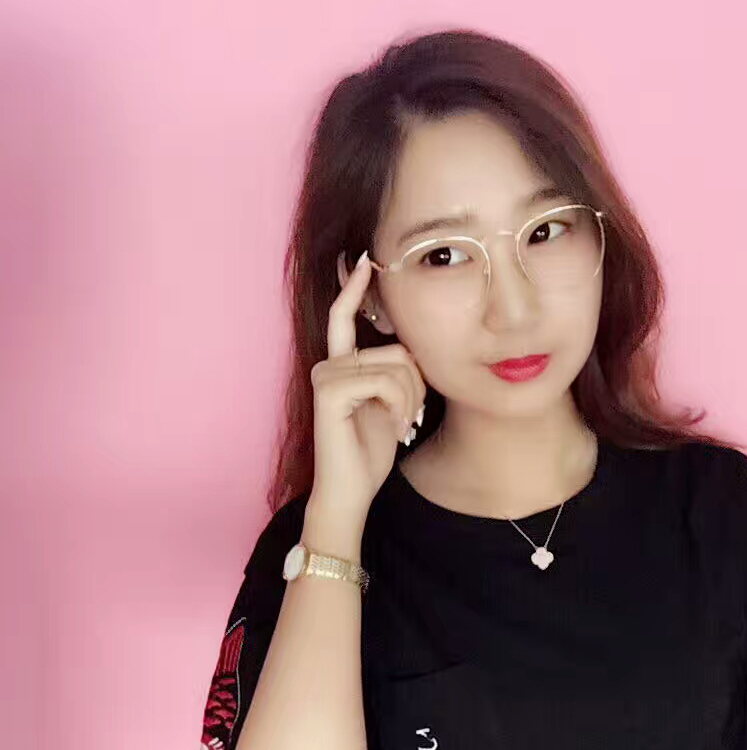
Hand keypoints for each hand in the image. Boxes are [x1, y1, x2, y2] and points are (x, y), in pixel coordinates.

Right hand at [309, 249, 426, 522]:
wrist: (350, 490)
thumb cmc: (370, 452)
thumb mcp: (391, 404)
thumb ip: (396, 373)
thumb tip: (411, 348)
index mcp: (341, 366)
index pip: (344, 316)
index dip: (355, 288)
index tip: (366, 259)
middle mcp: (328, 364)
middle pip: (398, 350)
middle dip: (417, 384)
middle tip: (409, 415)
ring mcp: (326, 375)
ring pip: (395, 365)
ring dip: (411, 398)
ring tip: (401, 424)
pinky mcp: (329, 390)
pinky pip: (384, 380)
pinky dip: (400, 405)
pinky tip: (396, 427)